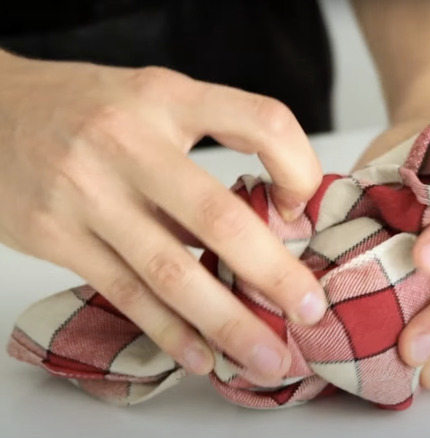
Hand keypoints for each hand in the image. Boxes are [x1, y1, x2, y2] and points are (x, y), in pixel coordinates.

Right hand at [0, 52, 327, 382]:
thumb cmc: (89, 108)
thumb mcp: (156, 99)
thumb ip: (212, 144)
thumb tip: (275, 218)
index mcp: (168, 98)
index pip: (260, 122)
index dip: (298, 168)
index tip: (301, 209)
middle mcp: (128, 142)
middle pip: (217, 217)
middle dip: (273, 274)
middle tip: (310, 311)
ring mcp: (87, 192)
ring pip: (170, 270)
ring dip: (226, 322)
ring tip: (266, 356)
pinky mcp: (56, 235)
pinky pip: (125, 293)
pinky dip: (168, 331)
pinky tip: (202, 355)